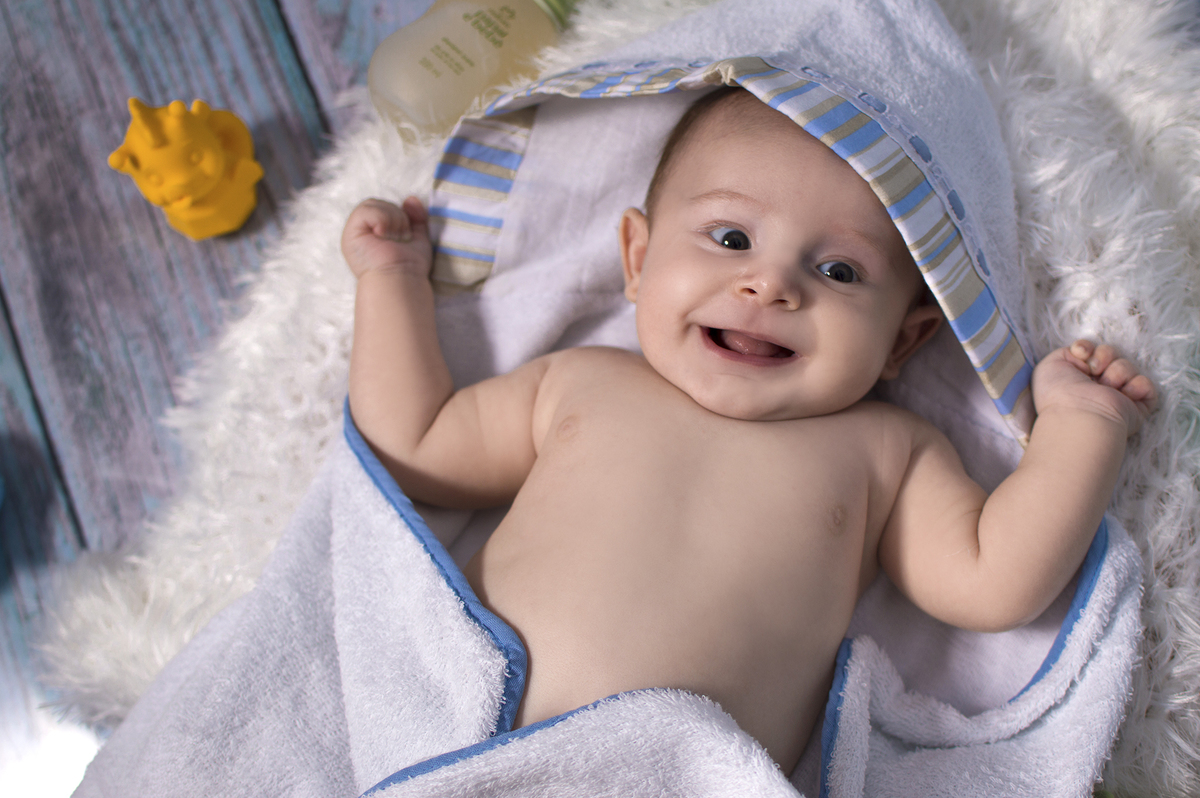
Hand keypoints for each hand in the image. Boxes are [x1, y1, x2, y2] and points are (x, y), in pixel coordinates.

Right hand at [341, 197, 431, 278]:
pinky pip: (365, 210)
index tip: (408, 234)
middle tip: (401, 238)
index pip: (386, 208)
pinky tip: (382, 235)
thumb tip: (411, 198)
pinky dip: (380, 219)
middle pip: (380, 203)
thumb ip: (416, 218)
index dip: (401, 215)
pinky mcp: (350, 233)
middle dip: (398, 217)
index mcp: (375, 233)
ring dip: (391, 219)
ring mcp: (355, 232)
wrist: (402, 279)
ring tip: (394, 238)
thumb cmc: (410, 266)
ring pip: (373, 204)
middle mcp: (363, 232)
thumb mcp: (418, 237)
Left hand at [1032, 339, 1156, 435]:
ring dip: (1117, 373)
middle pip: (1111, 354)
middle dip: (1104, 356)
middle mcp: (1098, 385)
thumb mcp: (1051, 364)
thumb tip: (1087, 353)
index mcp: (1079, 377)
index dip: (1089, 348)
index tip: (1082, 354)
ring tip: (1105, 387)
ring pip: (1127, 367)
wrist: (1079, 412)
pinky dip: (1136, 385)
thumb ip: (1067, 352)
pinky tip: (1123, 394)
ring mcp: (1117, 395)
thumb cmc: (1059, 392)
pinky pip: (1145, 385)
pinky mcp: (1136, 406)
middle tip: (1094, 371)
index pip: (1092, 352)